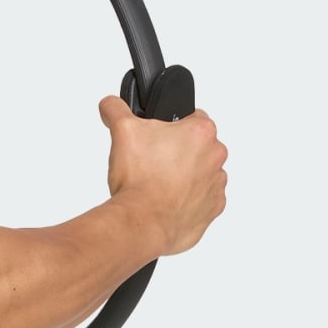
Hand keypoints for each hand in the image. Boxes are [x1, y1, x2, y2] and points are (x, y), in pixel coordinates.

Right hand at [96, 91, 226, 255]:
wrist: (142, 222)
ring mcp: (216, 185)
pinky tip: (165, 203)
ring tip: (156, 185)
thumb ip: (117, 110)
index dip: (170, 127)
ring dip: (184, 177)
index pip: (192, 117)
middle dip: (176, 153)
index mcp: (201, 132)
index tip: (156, 139)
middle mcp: (215, 157)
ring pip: (201, 174)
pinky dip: (186, 201)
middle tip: (151, 163)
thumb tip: (111, 104)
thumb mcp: (121, 131)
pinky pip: (202, 201)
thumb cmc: (139, 180)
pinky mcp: (212, 210)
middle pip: (197, 148)